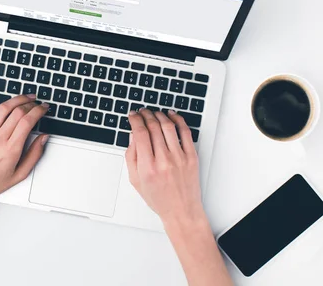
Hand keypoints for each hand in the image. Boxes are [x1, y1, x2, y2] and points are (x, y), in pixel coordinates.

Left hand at [0, 79, 49, 213]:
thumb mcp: (20, 174)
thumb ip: (34, 155)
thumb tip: (44, 138)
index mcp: (11, 149)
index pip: (28, 122)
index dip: (39, 111)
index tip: (44, 108)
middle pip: (18, 113)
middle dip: (31, 104)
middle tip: (37, 103)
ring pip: (3, 108)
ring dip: (16, 99)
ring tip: (25, 96)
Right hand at [126, 109, 204, 225]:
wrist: (182, 210)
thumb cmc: (159, 198)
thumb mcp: (136, 180)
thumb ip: (131, 157)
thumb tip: (132, 136)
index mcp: (148, 167)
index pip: (140, 134)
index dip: (135, 120)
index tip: (132, 115)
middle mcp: (164, 161)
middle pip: (153, 127)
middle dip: (145, 115)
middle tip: (142, 112)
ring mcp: (179, 158)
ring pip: (168, 126)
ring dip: (159, 115)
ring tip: (154, 113)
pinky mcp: (192, 157)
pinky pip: (185, 132)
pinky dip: (178, 120)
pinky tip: (172, 116)